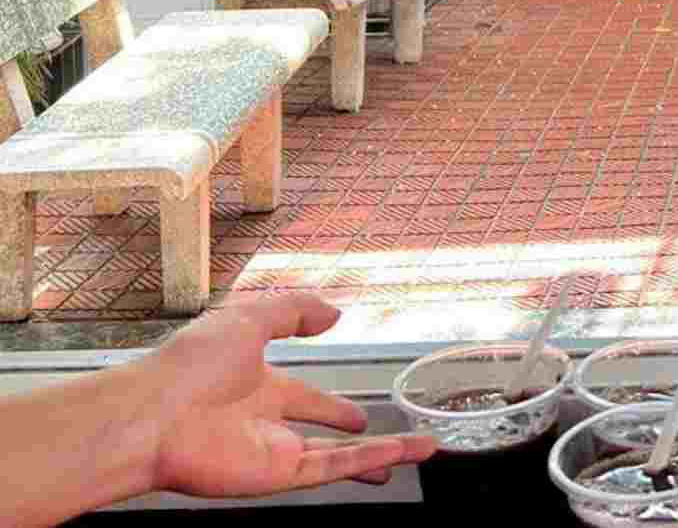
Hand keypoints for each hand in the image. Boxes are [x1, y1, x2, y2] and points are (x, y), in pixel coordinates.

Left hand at [139, 296, 435, 498]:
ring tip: (419, 452)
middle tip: (376, 434)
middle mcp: (266, 420)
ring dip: (378, 454)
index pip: (301, 394)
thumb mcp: (248, 318)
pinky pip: (332, 469)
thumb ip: (294, 310)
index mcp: (256, 383)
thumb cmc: (187, 367)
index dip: (329, 400)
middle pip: (317, 430)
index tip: (355, 407)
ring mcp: (274, 449)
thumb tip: (335, 313)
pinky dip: (369, 462)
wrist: (152, 417)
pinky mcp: (277, 474)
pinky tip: (401, 457)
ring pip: (336, 456)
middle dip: (346, 433)